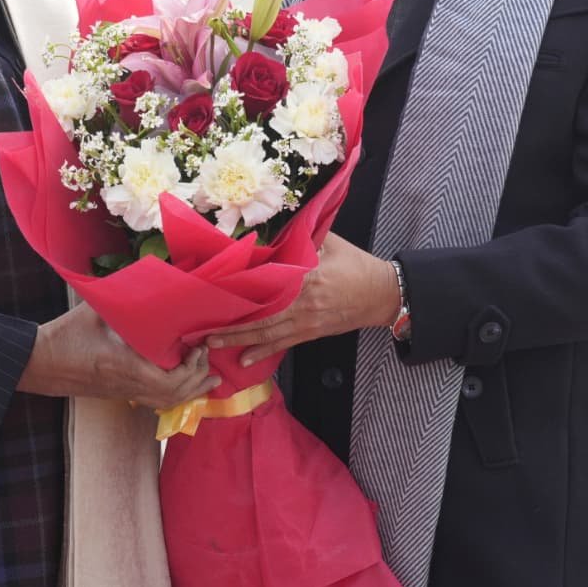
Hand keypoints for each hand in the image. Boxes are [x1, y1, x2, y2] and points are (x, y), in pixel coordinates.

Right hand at [18, 302, 218, 408]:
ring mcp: (123, 393)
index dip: (190, 369)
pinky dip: (174, 396)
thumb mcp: (95, 311)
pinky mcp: (119, 394)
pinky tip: (183, 386)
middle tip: (208, 360)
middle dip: (196, 381)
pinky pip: (154, 402)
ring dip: (189, 392)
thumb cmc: (64, 335)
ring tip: (208, 379)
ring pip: (165, 402)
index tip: (198, 347)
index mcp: (123, 365)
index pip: (168, 381)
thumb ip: (122, 297)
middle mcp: (127, 384)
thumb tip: (147, 276)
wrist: (38, 363)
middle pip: (173, 395)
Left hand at [207, 233, 399, 366]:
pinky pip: (283, 343)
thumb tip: (275, 227)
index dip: (243, 291)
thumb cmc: (356, 265)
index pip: (269, 285)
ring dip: (240, 340)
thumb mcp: (330, 241)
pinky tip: (244, 359)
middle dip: (232, 325)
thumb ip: (303, 235)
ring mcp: (307, 321)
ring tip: (214, 345)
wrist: (382, 294)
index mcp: (307, 276)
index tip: (218, 293)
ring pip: (268, 333)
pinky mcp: (312, 332)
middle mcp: (304, 302)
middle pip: (262, 316)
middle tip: (205, 330)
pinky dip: (263, 352)